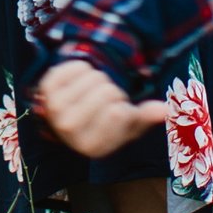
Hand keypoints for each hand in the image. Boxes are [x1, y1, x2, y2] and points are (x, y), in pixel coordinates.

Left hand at [34, 58, 167, 157]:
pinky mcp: (47, 87)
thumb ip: (146, 118)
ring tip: (91, 94)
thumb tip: (165, 109)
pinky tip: (78, 83)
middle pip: (108, 91)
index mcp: (92, 147)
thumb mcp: (128, 127)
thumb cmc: (104, 124)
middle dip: (113, 92)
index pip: (119, 113)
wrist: (69, 119)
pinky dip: (83, 68)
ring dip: (99, 80)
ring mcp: (55, 108)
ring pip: (95, 76)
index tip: (117, 114)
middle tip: (103, 103)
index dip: (125, 107)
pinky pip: (77, 65)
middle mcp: (69, 130)